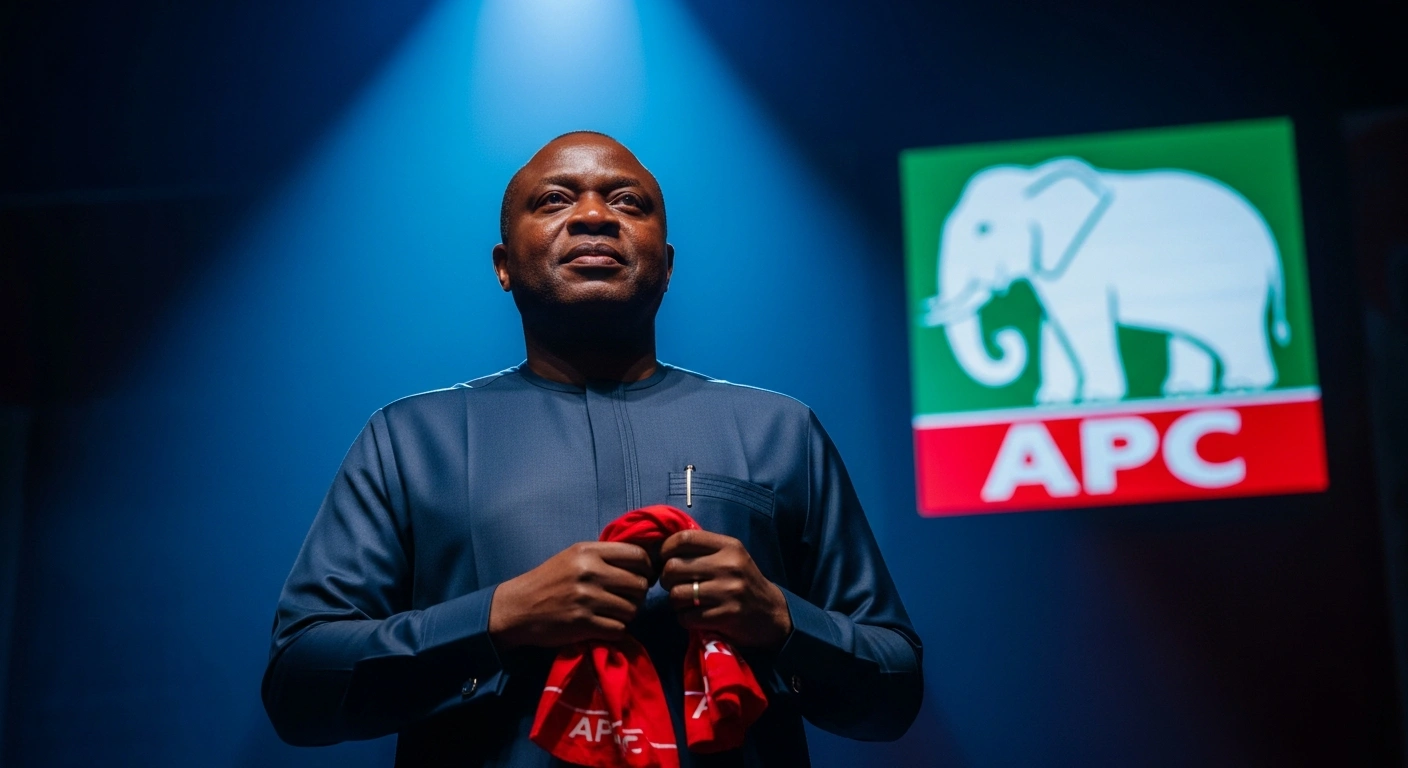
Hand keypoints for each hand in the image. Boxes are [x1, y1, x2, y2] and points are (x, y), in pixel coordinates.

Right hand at [489, 542, 652, 649]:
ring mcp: (586, 598)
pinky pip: (619, 629)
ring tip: (614, 614)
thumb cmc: (549, 581)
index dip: (647, 568)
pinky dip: (616, 631)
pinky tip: (605, 626)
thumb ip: (604, 556)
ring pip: (632, 609)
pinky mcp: (582, 623)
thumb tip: (643, 561)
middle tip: (627, 600)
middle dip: (638, 596)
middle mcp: (589, 572)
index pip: (637, 555)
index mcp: (589, 551)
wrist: (517, 608)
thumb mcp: (573, 557)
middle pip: (639, 585)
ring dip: (627, 615)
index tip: (642, 577)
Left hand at [659, 529, 791, 649]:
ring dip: (675, 601)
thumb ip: (703, 548)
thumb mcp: (730, 556)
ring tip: (686, 602)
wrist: (771, 614)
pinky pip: (686, 617)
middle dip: (667, 579)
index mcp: (729, 546)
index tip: (665, 559)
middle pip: (673, 567)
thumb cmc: (742, 582)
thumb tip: (663, 547)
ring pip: (676, 594)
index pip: (684, 538)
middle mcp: (729, 566)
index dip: (666, 549)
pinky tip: (695, 616)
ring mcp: (728, 592)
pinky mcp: (725, 616)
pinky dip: (684, 618)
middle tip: (674, 584)